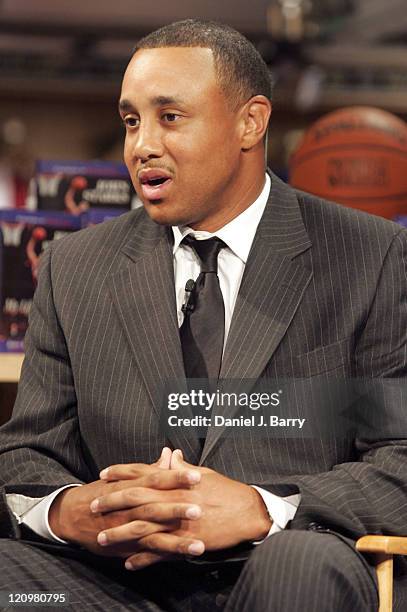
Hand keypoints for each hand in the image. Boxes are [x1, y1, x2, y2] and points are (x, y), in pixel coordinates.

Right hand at [48, 448, 200, 557]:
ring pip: (154, 535)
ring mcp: (129, 529)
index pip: (157, 479)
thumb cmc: (103, 491)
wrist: (73, 514)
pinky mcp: (128, 547)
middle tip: (200, 509)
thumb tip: (171, 453)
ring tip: (199, 546)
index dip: (176, 478)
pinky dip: (164, 557)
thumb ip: (151, 468)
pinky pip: (148, 554)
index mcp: (133, 486)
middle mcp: (132, 508)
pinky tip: (183, 559)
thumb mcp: (125, 477)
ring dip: (177, 542)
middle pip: (156, 507)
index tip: (197, 476)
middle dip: (177, 510)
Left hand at [96, 449, 271, 568]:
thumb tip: (170, 455)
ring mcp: (176, 522)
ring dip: (119, 533)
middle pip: (133, 498)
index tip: (103, 474)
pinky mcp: (183, 542)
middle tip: (92, 505)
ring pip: (140, 527)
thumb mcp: (203, 472)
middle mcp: (171, 499)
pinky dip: (142, 559)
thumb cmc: (225, 489)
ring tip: (101, 538)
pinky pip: (158, 552)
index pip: (141, 472)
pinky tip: (128, 563)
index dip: (120, 472)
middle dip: (110, 501)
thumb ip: (182, 467)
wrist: (246, 512)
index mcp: (174, 480)